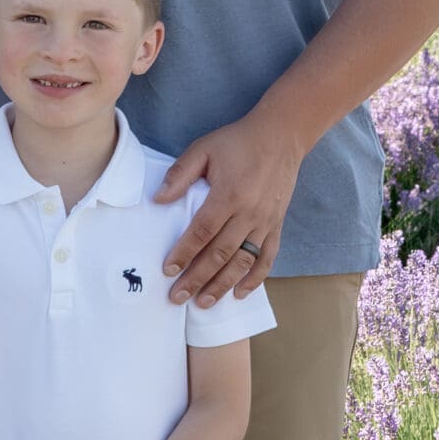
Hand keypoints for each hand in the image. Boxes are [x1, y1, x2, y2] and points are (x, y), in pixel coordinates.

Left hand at [157, 111, 301, 303]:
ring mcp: (265, 222)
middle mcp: (248, 213)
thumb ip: (180, 174)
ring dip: (222, 285)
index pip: (201, 232)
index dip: (183, 253)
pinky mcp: (276, 225)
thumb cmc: (237, 142)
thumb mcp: (204, 149)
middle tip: (177, 297)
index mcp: (228, 195)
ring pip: (242, 261)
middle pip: (219, 254)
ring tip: (203, 303)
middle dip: (197, 278)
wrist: (281, 136)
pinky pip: (267, 257)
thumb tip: (158, 199)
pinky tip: (239, 293)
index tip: (168, 271)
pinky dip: (255, 278)